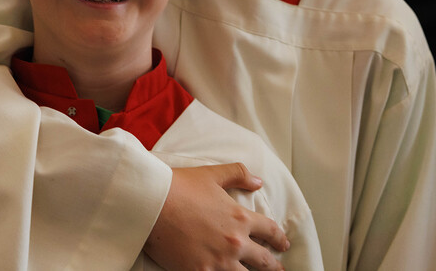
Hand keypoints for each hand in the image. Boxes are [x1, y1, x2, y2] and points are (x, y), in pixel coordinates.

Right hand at [144, 163, 287, 270]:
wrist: (151, 202)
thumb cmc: (179, 186)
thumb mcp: (211, 174)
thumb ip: (238, 174)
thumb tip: (258, 181)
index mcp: (240, 218)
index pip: (270, 231)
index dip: (280, 239)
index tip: (284, 244)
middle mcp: (235, 243)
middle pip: (264, 261)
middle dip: (275, 266)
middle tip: (279, 269)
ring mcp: (218, 262)